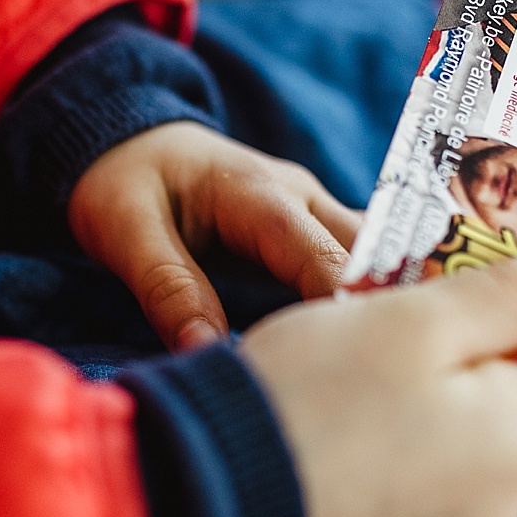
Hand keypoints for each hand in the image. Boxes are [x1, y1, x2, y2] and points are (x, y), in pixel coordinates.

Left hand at [69, 121, 362, 351]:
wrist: (130, 141)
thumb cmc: (123, 181)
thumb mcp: (125, 231)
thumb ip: (168, 289)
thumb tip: (207, 353)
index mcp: (259, 194)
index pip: (319, 253)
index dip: (344, 304)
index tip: (359, 358)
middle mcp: (302, 198)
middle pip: (368, 254)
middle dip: (383, 309)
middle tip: (387, 375)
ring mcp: (314, 213)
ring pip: (375, 259)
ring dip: (384, 305)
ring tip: (392, 368)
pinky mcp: (312, 234)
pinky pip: (357, 266)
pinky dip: (368, 301)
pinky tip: (373, 349)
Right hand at [239, 249, 516, 516]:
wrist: (212, 489)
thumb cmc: (313, 390)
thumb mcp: (414, 318)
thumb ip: (508, 293)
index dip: (477, 312)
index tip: (420, 296)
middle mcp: (502, 501)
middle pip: (491, 400)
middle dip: (442, 360)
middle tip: (368, 332)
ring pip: (449, 440)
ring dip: (410, 404)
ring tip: (341, 381)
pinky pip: (412, 484)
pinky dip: (385, 453)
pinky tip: (335, 432)